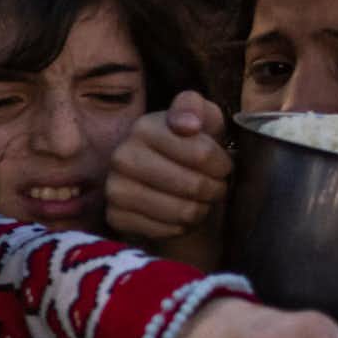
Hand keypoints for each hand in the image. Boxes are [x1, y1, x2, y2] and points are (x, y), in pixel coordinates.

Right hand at [104, 94, 231, 257]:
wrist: (164, 182)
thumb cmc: (189, 147)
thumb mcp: (201, 118)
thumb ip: (196, 107)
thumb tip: (188, 125)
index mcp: (143, 127)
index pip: (201, 153)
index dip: (221, 164)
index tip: (222, 166)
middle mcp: (122, 157)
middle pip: (193, 184)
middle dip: (214, 189)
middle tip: (215, 187)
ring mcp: (114, 189)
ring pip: (182, 211)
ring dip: (201, 209)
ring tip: (201, 201)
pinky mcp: (115, 217)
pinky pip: (166, 229)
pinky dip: (182, 226)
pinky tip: (181, 215)